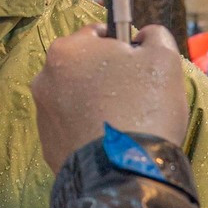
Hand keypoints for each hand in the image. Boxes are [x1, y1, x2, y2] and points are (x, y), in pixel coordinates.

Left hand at [31, 23, 189, 170]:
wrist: (125, 173)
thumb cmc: (144, 106)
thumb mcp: (163, 57)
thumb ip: (153, 36)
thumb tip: (143, 36)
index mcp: (66, 51)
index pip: (98, 35)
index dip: (124, 46)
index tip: (140, 65)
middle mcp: (44, 79)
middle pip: (84, 68)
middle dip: (107, 76)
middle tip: (136, 95)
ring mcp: (43, 115)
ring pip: (77, 99)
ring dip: (96, 103)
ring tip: (125, 121)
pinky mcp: (48, 146)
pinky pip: (73, 128)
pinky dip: (89, 130)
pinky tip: (111, 141)